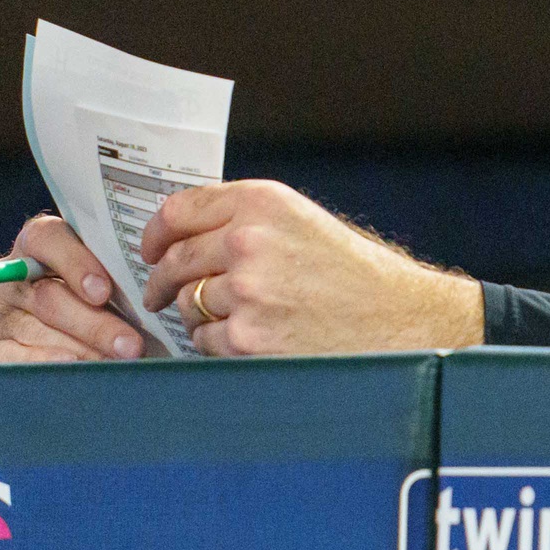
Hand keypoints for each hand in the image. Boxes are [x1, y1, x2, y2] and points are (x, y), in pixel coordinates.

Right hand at [0, 214, 151, 363]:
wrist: (43, 351)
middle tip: (130, 346)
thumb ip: (116, 281)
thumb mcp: (100, 288)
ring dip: (78, 349)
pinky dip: (42, 364)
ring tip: (113, 365)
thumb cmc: (90, 312)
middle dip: (94, 324)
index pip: (46, 238)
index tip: (102, 292)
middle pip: (48, 296)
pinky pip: (8, 357)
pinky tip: (70, 370)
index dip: (74, 262)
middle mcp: (8, 278)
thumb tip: (157, 291)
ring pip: (33, 330)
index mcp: (34, 248)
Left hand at [136, 181, 483, 356]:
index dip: (154, 233)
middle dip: (161, 281)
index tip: (148, 249)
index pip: (178, 210)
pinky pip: (206, 342)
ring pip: (188, 304)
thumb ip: (246, 220)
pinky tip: (251, 341)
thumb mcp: (303, 223)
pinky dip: (218, 346)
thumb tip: (184, 236)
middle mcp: (249, 241)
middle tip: (159, 294)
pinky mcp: (248, 338)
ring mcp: (246, 292)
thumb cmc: (355, 276)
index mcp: (262, 203)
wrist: (400, 321)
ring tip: (231, 320)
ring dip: (198, 316)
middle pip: (174, 260)